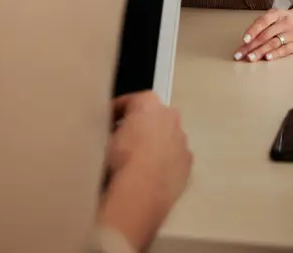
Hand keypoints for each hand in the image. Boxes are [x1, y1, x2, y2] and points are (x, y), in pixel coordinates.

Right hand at [99, 92, 192, 250]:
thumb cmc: (121, 158)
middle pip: (152, 117)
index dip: (116, 112)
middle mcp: (170, 115)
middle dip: (139, 127)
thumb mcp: (105, 139)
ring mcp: (182, 139)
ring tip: (137, 163)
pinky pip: (174, 158)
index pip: (130, 101)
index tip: (107, 122)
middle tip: (123, 142)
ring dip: (154, 145)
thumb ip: (110, 131)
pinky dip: (165, 163)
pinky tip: (151, 177)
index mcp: (148, 103)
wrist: (142, 191)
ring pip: (166, 137)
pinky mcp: (187, 162)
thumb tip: (107, 135)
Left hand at [233, 3, 292, 62]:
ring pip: (274, 43)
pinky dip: (275, 54)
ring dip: (261, 51)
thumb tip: (246, 39)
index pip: (263, 21)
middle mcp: (284, 22)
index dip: (253, 31)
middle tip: (240, 55)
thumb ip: (260, 24)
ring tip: (250, 58)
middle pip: (266, 35)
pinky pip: (285, 49)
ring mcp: (292, 33)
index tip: (244, 40)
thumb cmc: (284, 20)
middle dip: (252, 46)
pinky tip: (267, 58)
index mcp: (276, 14)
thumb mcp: (274, 16)